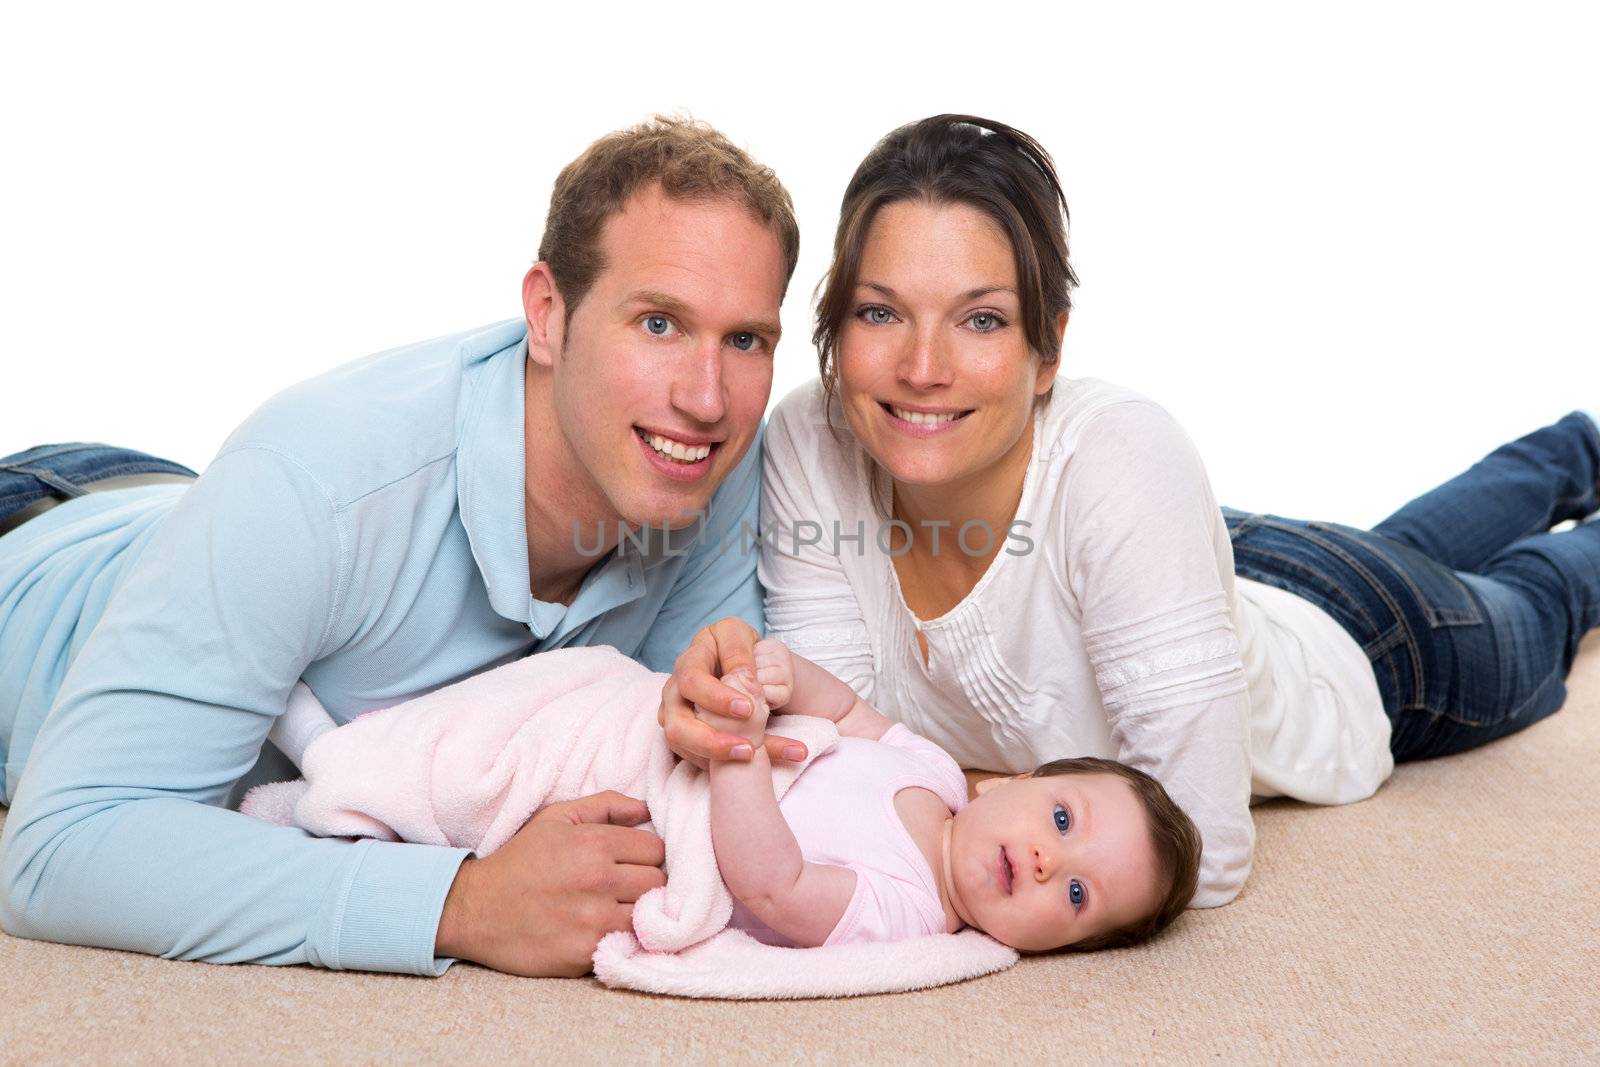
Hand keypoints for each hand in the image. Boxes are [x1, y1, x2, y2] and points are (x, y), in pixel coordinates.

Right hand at [433, 791, 665, 976]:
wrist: (473, 909)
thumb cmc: (519, 860)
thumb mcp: (556, 818)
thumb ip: (606, 805)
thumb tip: (646, 809)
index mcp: (594, 843)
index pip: (656, 850)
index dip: (646, 856)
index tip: (631, 863)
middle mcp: (598, 880)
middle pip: (658, 883)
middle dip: (647, 884)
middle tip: (626, 888)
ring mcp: (592, 920)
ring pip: (648, 917)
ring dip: (637, 914)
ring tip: (617, 910)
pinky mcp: (585, 954)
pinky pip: (626, 946)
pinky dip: (620, 940)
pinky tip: (602, 931)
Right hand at [658, 617, 806, 769]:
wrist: (731, 661)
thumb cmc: (733, 646)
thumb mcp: (737, 634)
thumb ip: (738, 651)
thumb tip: (743, 677)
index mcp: (688, 663)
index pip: (691, 682)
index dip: (716, 698)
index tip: (747, 708)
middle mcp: (675, 694)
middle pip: (676, 726)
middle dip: (711, 741)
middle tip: (747, 748)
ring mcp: (676, 718)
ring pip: (683, 748)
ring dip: (716, 757)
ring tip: (753, 758)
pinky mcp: (685, 739)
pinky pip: (699, 759)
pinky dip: (729, 766)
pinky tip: (760, 761)